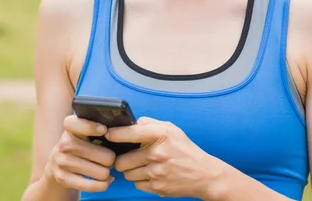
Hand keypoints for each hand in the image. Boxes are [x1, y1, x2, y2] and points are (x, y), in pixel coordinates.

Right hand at [45, 115, 115, 192]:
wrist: (56, 164)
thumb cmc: (80, 145)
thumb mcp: (84, 132)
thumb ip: (99, 128)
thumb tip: (120, 134)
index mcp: (70, 127)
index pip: (79, 124)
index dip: (92, 127)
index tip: (104, 130)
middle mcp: (64, 143)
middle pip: (106, 155)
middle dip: (112, 158)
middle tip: (108, 158)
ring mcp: (62, 161)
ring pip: (103, 172)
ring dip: (108, 172)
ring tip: (105, 168)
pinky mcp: (62, 178)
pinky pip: (93, 185)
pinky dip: (103, 184)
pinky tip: (105, 180)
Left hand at [105, 117, 224, 198]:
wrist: (203, 174)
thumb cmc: (186, 150)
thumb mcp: (172, 129)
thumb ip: (150, 123)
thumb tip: (131, 124)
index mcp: (161, 135)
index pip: (131, 133)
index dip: (115, 134)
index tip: (108, 134)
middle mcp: (157, 153)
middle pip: (122, 160)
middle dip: (122, 159)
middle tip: (129, 157)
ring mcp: (156, 172)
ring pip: (127, 173)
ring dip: (131, 170)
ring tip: (142, 166)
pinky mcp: (157, 187)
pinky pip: (137, 184)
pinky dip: (141, 180)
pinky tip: (151, 175)